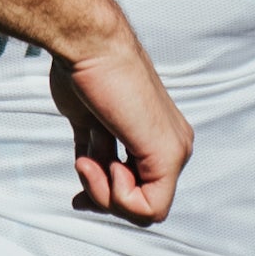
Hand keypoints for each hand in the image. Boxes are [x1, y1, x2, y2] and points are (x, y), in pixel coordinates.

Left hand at [47, 28, 193, 224]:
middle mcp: (153, 146)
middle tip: (90, 164)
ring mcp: (122, 138)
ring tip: (83, 158)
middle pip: (131, 200)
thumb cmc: (122, 87)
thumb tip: (144, 211)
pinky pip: (94, 169)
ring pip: (111, 187)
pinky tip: (80, 164)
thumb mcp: (159, 145)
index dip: (126, 200)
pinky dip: (86, 176)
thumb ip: (160, 187)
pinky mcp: (95, 129)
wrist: (87, 44)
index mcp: (173, 150)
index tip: (114, 167)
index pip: (152, 208)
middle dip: (106, 193)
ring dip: (93, 181)